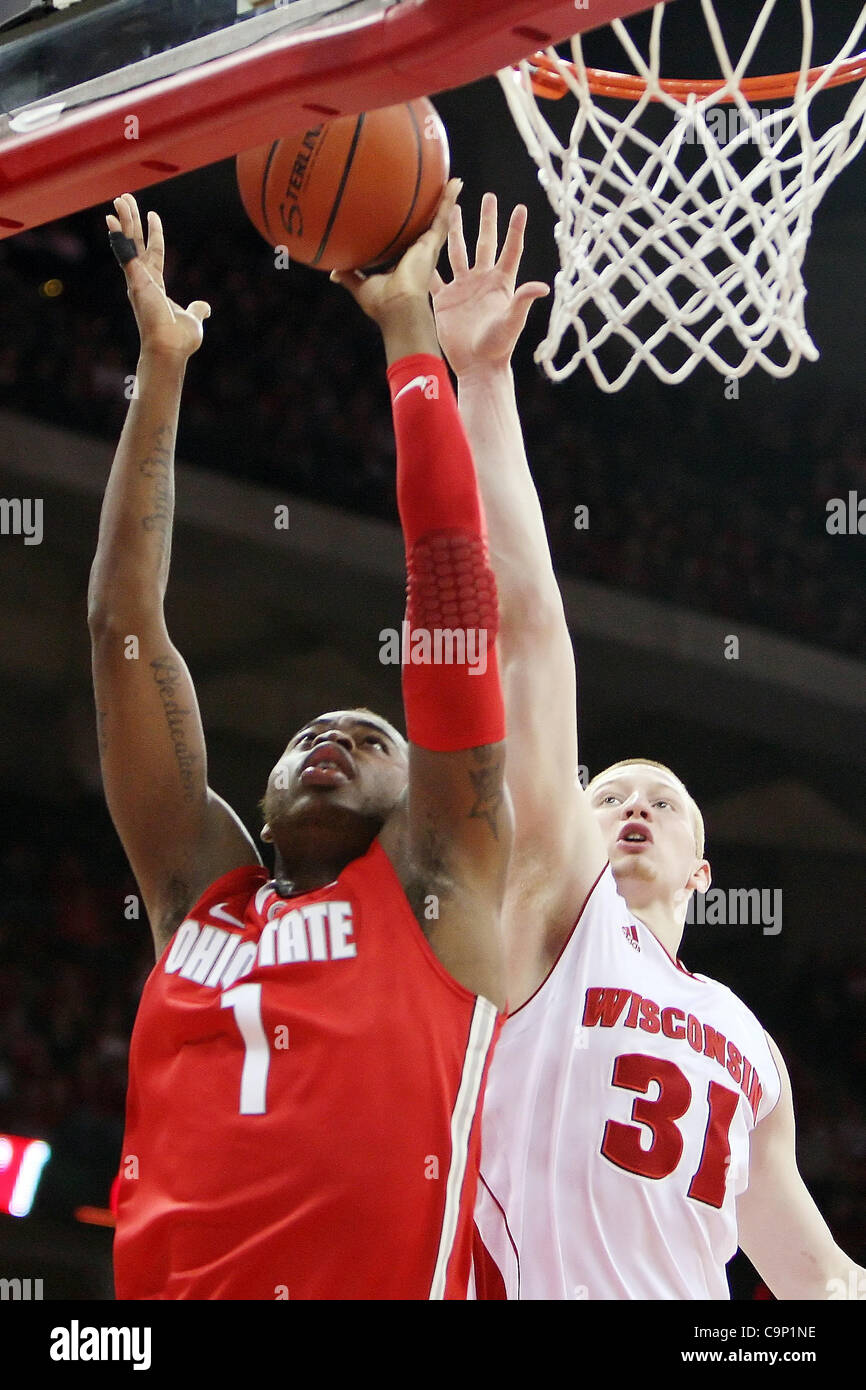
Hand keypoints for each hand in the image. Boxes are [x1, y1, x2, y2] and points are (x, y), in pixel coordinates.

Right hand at [106, 193, 210, 361]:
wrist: (170, 349)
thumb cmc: (178, 339)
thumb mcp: (192, 319)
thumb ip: (196, 310)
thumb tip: (204, 307)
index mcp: (155, 286)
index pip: (154, 253)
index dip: (154, 234)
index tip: (152, 215)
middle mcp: (143, 280)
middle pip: (135, 242)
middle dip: (130, 220)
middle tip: (123, 198)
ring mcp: (137, 279)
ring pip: (128, 242)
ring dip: (123, 220)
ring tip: (119, 199)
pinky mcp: (135, 280)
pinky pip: (125, 253)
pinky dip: (118, 236)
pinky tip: (111, 219)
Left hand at [330, 178, 462, 329]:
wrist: (397, 308)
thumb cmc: (381, 304)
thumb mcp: (361, 285)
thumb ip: (349, 274)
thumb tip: (333, 271)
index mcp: (403, 262)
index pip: (407, 241)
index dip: (409, 230)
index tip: (409, 217)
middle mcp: (418, 253)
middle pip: (425, 227)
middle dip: (431, 211)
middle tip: (435, 193)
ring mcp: (428, 248)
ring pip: (439, 219)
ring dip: (445, 200)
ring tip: (452, 182)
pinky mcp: (432, 244)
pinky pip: (442, 217)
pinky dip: (448, 199)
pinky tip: (455, 183)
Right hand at [431, 192, 548, 376]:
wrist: (476, 366)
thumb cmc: (498, 347)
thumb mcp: (512, 322)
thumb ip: (523, 301)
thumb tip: (542, 286)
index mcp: (500, 283)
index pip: (510, 250)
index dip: (515, 229)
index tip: (519, 207)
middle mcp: (481, 281)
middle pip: (484, 243)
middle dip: (486, 220)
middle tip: (487, 196)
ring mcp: (462, 289)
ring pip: (457, 253)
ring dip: (456, 232)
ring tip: (454, 211)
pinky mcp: (444, 300)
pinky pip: (434, 277)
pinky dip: (427, 263)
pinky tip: (421, 245)